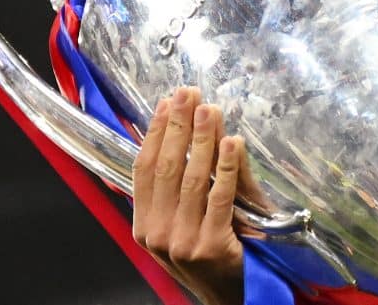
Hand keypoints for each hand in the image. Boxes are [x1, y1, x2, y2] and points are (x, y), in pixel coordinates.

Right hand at [132, 87, 262, 304]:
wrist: (229, 295)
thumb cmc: (208, 252)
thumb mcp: (181, 222)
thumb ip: (176, 188)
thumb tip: (177, 134)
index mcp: (143, 223)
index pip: (144, 169)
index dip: (155, 132)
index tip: (167, 102)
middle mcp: (156, 233)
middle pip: (166, 167)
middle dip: (179, 126)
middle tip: (191, 93)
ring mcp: (181, 241)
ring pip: (191, 179)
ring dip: (202, 139)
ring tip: (211, 109)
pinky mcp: (211, 246)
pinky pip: (219, 197)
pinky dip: (226, 166)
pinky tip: (233, 141)